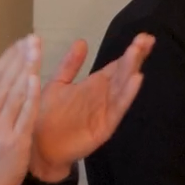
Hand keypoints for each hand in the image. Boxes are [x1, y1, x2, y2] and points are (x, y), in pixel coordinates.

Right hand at [0, 35, 40, 184]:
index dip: (8, 57)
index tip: (21, 42)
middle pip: (6, 81)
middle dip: (20, 57)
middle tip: (33, 39)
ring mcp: (1, 128)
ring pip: (16, 93)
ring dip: (27, 69)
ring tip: (36, 50)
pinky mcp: (16, 141)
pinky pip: (25, 114)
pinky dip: (30, 96)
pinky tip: (36, 78)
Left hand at [29, 34, 154, 182]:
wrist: (37, 147)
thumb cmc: (45, 116)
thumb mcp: (58, 84)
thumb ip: (70, 65)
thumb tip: (82, 41)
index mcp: (94, 85)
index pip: (117, 66)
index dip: (130, 52)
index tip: (144, 37)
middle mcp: (103, 97)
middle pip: (123, 74)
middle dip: (135, 57)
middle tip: (147, 40)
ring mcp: (105, 112)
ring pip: (122, 89)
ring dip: (131, 71)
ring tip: (139, 54)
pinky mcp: (103, 128)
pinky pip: (117, 110)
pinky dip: (127, 96)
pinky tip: (136, 81)